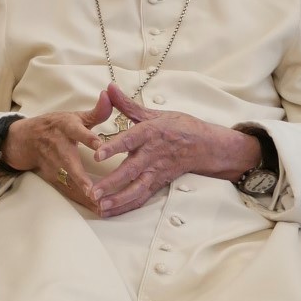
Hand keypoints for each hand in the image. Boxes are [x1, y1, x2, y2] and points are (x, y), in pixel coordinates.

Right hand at [2, 91, 112, 211]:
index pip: (79, 132)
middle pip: (69, 164)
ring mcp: (54, 164)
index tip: (101, 147)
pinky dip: (82, 201)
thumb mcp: (73, 116)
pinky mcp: (53, 177)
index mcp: (65, 128)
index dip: (89, 139)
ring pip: (69, 181)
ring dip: (84, 194)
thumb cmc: (53, 126)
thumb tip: (108, 95)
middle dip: (80, 178)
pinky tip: (97, 210)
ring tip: (100, 206)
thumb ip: (96, 111)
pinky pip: (70, 190)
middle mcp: (58, 147)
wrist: (23, 140)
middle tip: (93, 191)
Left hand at [89, 84, 260, 216]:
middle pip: (131, 170)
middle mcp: (153, 154)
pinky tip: (109, 212)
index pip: (130, 140)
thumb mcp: (153, 113)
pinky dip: (125, 206)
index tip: (97, 154)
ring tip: (99, 206)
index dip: (113, 147)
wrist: (207, 145)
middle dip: (112, 182)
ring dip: (118, 199)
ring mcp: (156, 171)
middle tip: (94, 191)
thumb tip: (108, 88)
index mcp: (150, 133)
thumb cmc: (178, 127)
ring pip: (137, 188)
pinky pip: (141, 197)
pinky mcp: (158, 183)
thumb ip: (126, 104)